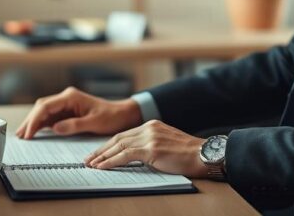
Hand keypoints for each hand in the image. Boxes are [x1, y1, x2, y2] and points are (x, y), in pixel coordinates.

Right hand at [15, 86, 142, 139]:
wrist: (121, 115)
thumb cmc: (111, 117)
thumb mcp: (94, 122)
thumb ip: (74, 125)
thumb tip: (55, 128)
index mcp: (70, 97)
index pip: (46, 106)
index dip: (34, 119)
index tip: (28, 132)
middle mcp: (66, 98)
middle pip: (41, 107)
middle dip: (30, 120)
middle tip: (20, 135)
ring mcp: (66, 104)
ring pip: (44, 111)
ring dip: (34, 122)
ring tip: (23, 135)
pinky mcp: (67, 111)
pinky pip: (50, 117)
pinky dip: (41, 124)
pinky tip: (34, 132)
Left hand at [84, 119, 208, 178]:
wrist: (205, 154)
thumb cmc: (189, 155)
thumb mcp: (166, 145)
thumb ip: (151, 146)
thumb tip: (135, 157)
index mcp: (152, 125)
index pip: (124, 135)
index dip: (108, 145)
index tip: (98, 153)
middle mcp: (149, 128)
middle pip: (117, 138)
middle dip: (101, 150)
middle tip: (88, 159)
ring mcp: (150, 137)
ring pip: (119, 146)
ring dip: (102, 157)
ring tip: (91, 165)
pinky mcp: (152, 149)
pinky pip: (125, 155)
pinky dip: (111, 161)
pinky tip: (102, 167)